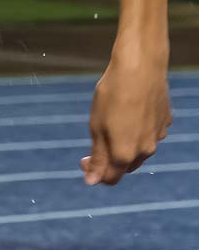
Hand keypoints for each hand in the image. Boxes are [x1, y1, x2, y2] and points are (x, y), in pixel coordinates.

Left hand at [81, 52, 171, 185]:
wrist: (140, 67)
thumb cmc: (112, 95)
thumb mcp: (96, 127)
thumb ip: (97, 157)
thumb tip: (92, 182)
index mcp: (125, 154)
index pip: (110, 178)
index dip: (95, 174)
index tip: (84, 160)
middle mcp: (145, 150)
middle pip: (125, 166)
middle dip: (109, 161)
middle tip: (95, 146)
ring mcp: (158, 136)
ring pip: (139, 150)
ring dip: (124, 146)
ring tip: (112, 125)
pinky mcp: (165, 121)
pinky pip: (149, 133)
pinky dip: (138, 130)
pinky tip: (129, 113)